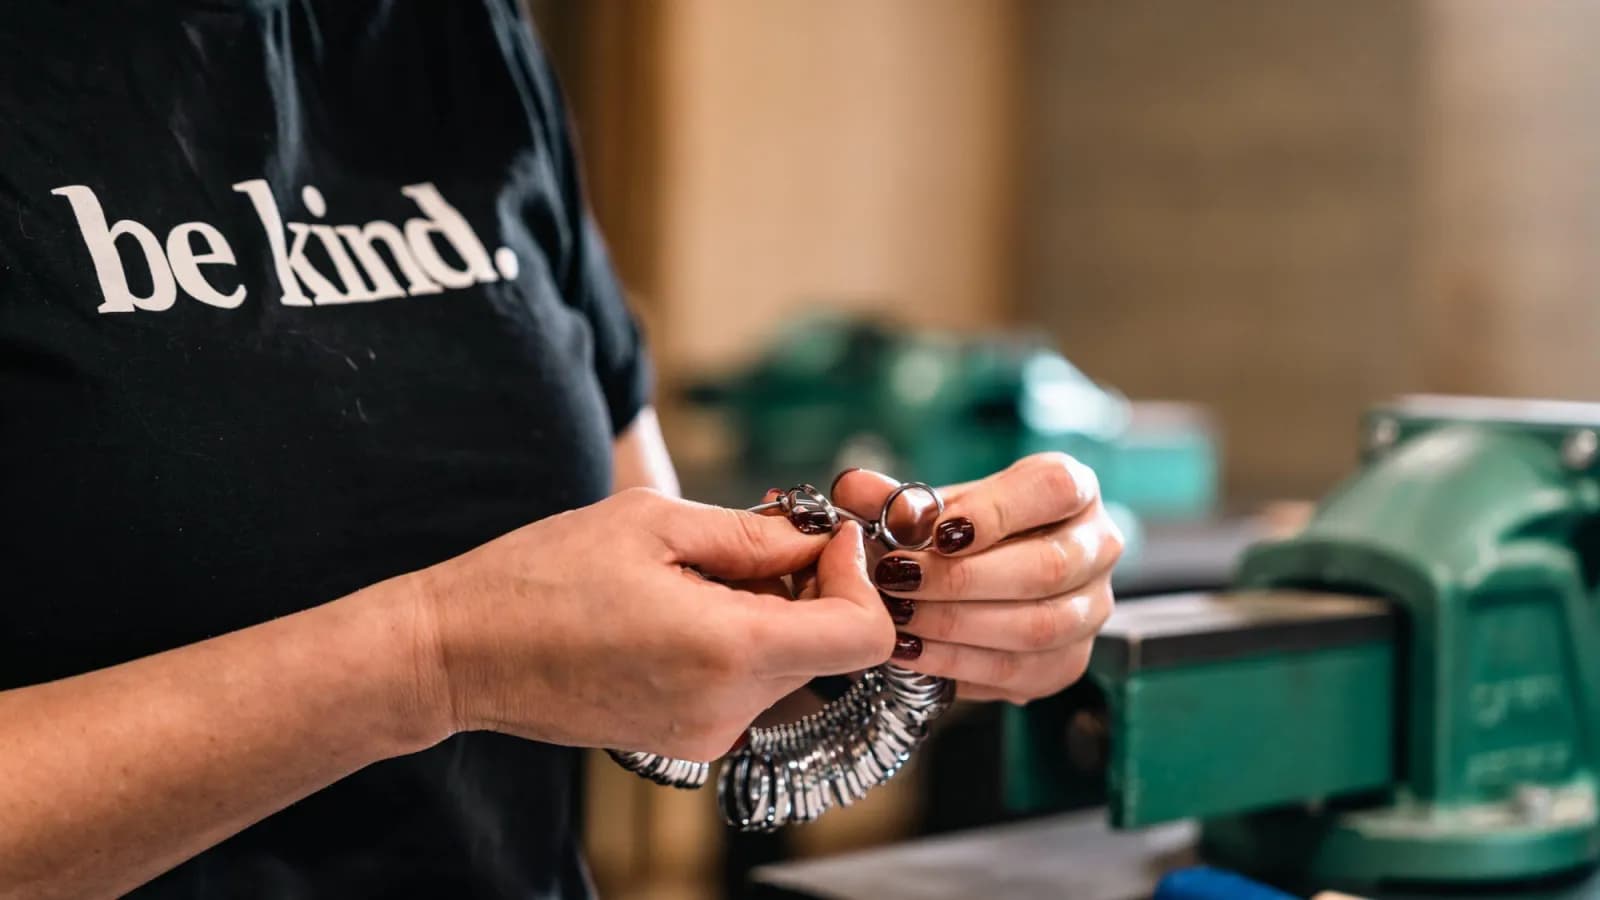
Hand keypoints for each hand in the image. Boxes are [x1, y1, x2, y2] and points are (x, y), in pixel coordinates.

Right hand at [406, 488, 893, 759]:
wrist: (460, 653)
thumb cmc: (542, 575)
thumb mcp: (652, 522)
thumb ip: (752, 533)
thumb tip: (820, 538)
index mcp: (729, 651)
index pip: (861, 635)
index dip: (855, 577)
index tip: (818, 536)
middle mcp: (728, 708)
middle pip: (827, 647)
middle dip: (810, 585)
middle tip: (755, 535)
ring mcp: (707, 733)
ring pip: (788, 663)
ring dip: (771, 611)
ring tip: (700, 571)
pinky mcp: (685, 738)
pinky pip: (745, 684)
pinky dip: (738, 640)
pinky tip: (680, 606)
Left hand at [833, 453, 1122, 703]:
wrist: (986, 579)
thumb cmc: (962, 532)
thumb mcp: (933, 505)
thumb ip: (894, 498)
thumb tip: (856, 490)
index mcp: (1072, 489)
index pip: (1053, 490)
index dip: (995, 512)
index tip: (935, 533)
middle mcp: (1097, 547)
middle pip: (1045, 567)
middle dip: (961, 580)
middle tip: (897, 581)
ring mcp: (1091, 609)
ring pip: (1037, 627)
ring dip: (957, 627)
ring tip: (898, 621)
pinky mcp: (1070, 661)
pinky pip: (1021, 672)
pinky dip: (960, 666)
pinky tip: (913, 653)